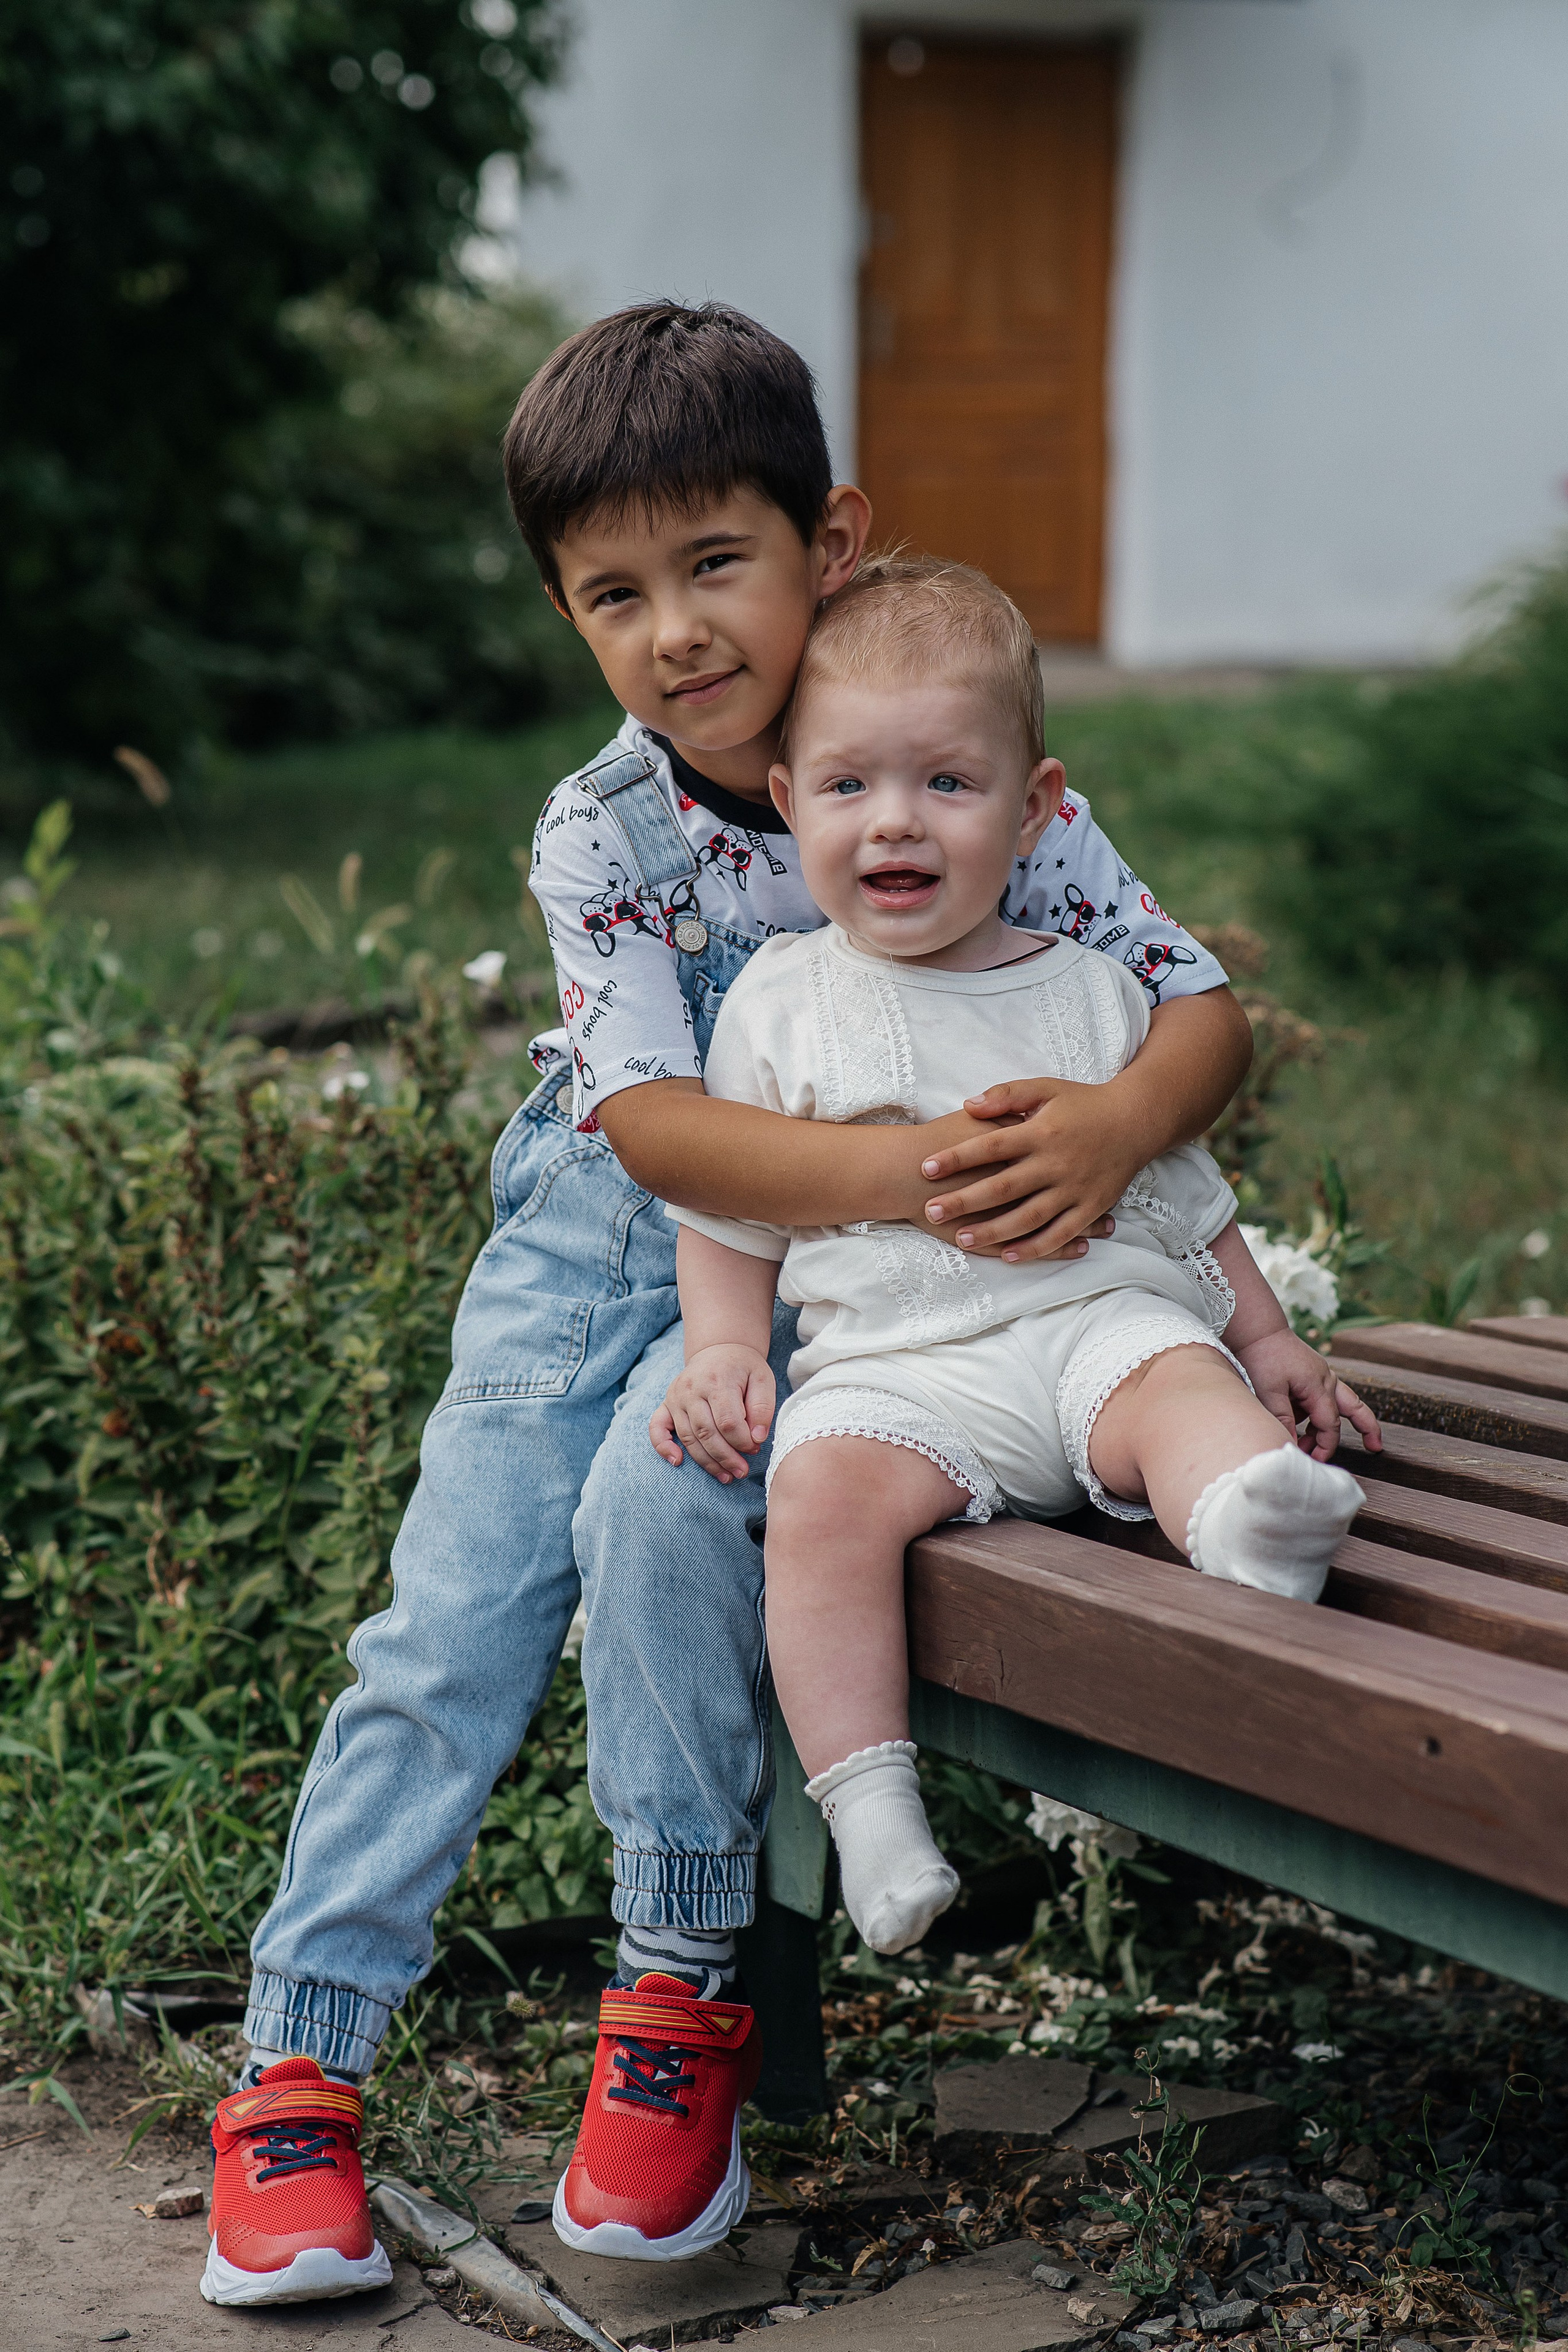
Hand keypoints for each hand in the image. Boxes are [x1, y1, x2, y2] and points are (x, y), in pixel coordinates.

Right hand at [650, 1344, 776, 1482]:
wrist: (719, 1349)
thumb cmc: (743, 1368)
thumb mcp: (762, 1380)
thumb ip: (762, 1408)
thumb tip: (757, 1438)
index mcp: (717, 1381)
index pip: (728, 1422)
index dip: (742, 1441)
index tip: (755, 1448)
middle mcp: (691, 1389)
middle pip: (707, 1433)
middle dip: (726, 1457)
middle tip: (741, 1471)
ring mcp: (675, 1397)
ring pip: (688, 1438)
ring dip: (707, 1462)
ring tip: (726, 1476)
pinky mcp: (666, 1404)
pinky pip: (657, 1428)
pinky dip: (663, 1446)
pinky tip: (677, 1461)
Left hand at [915, 1076, 1138, 1261]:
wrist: (1137, 1119)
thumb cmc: (1084, 1102)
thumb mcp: (1046, 1088)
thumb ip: (1007, 1094)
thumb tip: (968, 1105)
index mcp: (1041, 1131)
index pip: (990, 1146)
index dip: (957, 1157)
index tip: (926, 1167)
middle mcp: (1056, 1162)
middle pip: (1002, 1186)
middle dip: (964, 1200)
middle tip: (931, 1211)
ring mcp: (1074, 1188)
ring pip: (1028, 1217)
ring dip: (994, 1231)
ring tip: (962, 1239)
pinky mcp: (1091, 1207)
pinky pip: (1060, 1232)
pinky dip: (1035, 1247)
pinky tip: (1009, 1256)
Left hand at [1235, 1327, 1382, 1459]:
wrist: (1258, 1331)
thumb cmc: (1262, 1358)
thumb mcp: (1267, 1392)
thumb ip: (1282, 1419)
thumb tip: (1292, 1445)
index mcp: (1319, 1386)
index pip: (1330, 1425)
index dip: (1325, 1446)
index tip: (1314, 1461)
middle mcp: (1327, 1380)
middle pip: (1355, 1408)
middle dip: (1367, 1429)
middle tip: (1376, 1448)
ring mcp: (1322, 1375)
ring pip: (1343, 1403)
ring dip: (1332, 1426)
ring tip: (1314, 1447)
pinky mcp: (1313, 1374)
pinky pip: (1323, 1398)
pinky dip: (1316, 1414)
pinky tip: (1300, 1426)